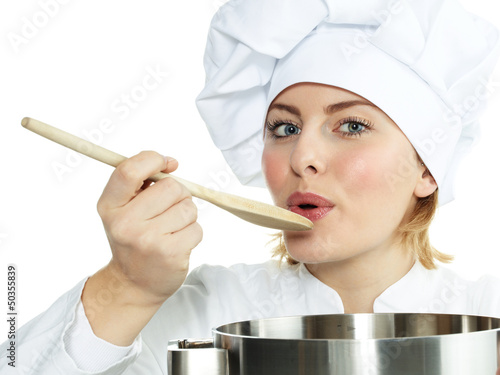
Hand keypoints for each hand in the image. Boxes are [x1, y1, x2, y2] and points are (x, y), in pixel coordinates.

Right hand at [82, 151, 201, 344]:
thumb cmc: (133, 238)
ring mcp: (148, 240)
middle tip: (169, 209)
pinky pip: (197, 228)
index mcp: (110, 206)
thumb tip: (171, 163)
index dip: (153, 159)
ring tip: (172, 229)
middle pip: (171, 187)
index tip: (166, 164)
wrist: (133, 284)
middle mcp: (125, 223)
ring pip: (188, 208)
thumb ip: (140, 182)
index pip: (129, 170)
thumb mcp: (123, 209)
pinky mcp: (170, 254)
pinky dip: (193, 233)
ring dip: (187, 215)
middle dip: (178, 194)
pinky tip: (178, 243)